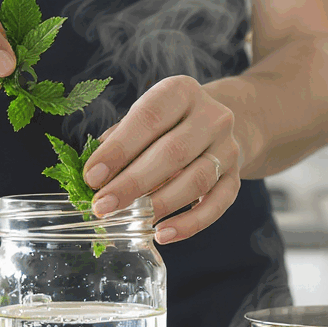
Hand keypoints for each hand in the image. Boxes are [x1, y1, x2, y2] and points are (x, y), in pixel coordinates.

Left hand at [82, 76, 241, 244]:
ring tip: (131, 220)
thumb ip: (120, 142)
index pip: (149, 119)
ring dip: (160, 204)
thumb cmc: (167, 124)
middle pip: (173, 152)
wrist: (217, 125)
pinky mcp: (235, 176)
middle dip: (133, 183)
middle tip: (104, 205)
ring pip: (197, 180)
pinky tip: (163, 234)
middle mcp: (211, 116)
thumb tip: (94, 176)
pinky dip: (190, 224)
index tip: (92, 177)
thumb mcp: (144, 119)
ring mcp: (228, 148)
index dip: (119, 150)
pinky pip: (217, 204)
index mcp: (181, 92)